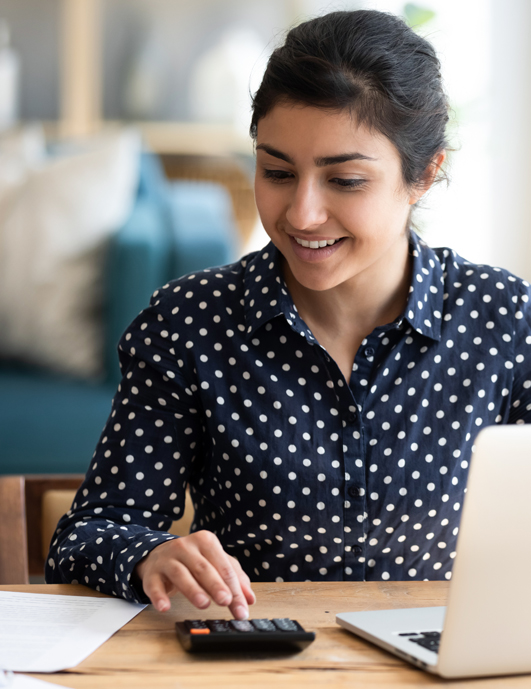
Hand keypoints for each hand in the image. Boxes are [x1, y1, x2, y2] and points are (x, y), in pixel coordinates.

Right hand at [135, 530, 255, 619]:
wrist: (159, 555)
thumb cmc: (193, 560)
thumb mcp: (215, 563)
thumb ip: (235, 578)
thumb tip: (250, 599)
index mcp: (206, 541)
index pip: (224, 566)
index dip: (234, 588)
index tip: (242, 608)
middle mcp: (186, 546)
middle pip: (203, 568)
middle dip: (216, 585)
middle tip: (226, 601)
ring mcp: (167, 559)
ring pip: (180, 573)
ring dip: (192, 589)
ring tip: (203, 604)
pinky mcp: (152, 573)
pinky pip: (154, 584)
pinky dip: (159, 596)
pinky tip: (165, 607)